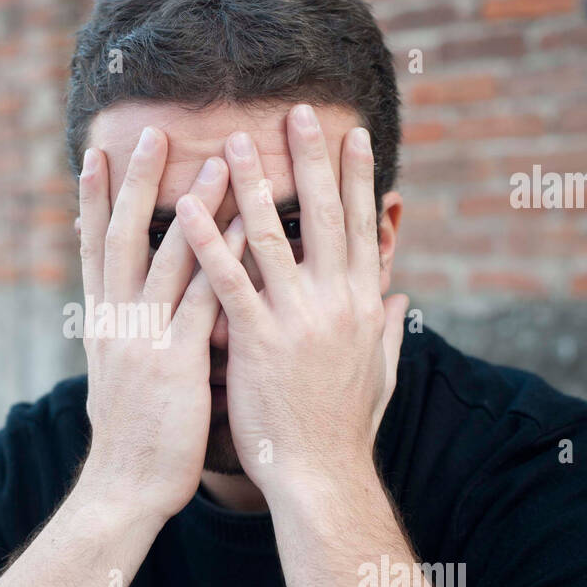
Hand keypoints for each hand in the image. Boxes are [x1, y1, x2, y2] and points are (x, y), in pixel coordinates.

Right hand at [76, 127, 245, 521]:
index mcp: (100, 324)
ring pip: (167, 254)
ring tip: (217, 157)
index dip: (92, 202)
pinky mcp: (176, 359)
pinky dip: (223, 255)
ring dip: (193, 204)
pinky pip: (204, 295)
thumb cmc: (130, 439)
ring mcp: (143, 338)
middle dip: (132, 182)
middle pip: (120, 236)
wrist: (124, 488)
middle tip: (148, 132)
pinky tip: (244, 225)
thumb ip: (126, 341)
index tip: (95, 157)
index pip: (93, 250)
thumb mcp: (116, 380)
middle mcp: (115, 321)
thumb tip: (127, 319)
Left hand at [174, 106, 408, 500]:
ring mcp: (295, 318)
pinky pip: (227, 281)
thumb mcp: (378, 371)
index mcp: (361, 303)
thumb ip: (386, 328)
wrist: (320, 475)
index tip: (351, 136)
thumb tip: (399, 296)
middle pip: (323, 216)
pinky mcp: (257, 341)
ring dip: (250, 185)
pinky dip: (207, 241)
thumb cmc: (344, 427)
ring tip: (232, 141)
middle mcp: (334, 302)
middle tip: (298, 111)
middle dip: (310, 159)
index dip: (356, 178)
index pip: (359, 226)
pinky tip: (187, 207)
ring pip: (270, 237)